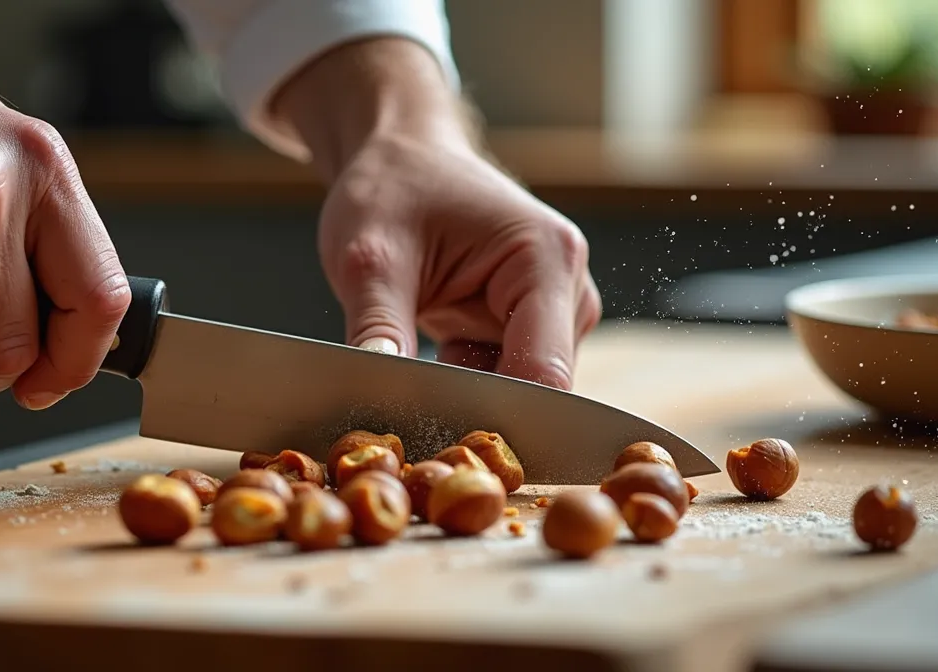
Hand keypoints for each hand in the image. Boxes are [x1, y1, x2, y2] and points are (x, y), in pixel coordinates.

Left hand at [318, 137, 599, 388]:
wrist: (400, 159)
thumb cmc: (392, 189)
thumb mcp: (368, 258)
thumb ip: (378, 328)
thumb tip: (378, 390)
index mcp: (546, 259)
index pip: (544, 372)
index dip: (496, 415)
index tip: (441, 438)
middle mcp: (569, 288)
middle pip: (538, 388)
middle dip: (477, 408)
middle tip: (411, 414)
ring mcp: (557, 310)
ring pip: (522, 389)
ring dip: (470, 396)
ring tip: (414, 376)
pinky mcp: (534, 326)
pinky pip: (508, 379)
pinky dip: (469, 384)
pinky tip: (431, 363)